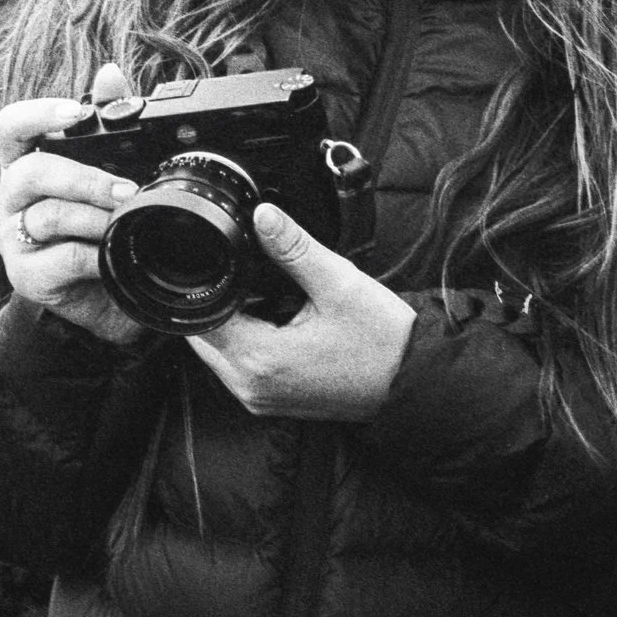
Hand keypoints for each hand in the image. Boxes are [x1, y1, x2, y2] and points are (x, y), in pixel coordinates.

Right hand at [0, 62, 145, 345]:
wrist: (117, 297)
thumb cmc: (106, 226)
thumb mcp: (111, 172)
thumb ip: (107, 123)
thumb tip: (109, 73)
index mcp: (28, 164)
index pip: (10, 127)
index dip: (37, 114)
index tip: (78, 112)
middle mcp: (13, 199)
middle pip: (29, 172)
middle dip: (83, 178)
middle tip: (126, 189)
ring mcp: (14, 237)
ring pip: (45, 216)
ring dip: (92, 217)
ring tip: (126, 221)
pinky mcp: (26, 276)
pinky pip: (56, 259)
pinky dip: (90, 256)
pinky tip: (112, 256)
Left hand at [187, 202, 414, 419]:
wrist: (415, 383)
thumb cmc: (383, 343)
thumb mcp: (337, 283)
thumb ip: (293, 248)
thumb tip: (262, 216)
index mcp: (259, 359)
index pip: (202, 316)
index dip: (209, 283)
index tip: (226, 261)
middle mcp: (251, 386)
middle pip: (203, 335)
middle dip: (220, 301)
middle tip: (254, 277)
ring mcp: (260, 398)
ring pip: (219, 350)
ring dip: (232, 321)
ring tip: (270, 297)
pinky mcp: (273, 400)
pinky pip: (240, 365)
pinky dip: (248, 340)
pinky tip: (277, 320)